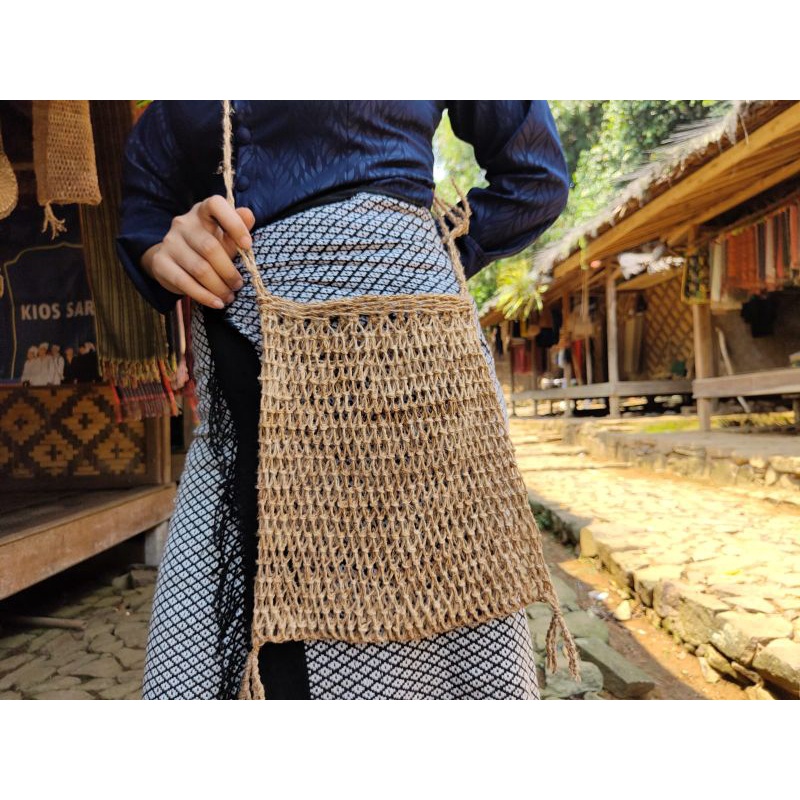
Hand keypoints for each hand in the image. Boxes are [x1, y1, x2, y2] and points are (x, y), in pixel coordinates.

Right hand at [141, 195, 255, 308]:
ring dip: (218, 287)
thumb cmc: (208, 245)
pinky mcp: (161, 263)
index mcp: (202, 211)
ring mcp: (170, 242)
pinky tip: (216, 303)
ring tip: (229, 296)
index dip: (234, 223)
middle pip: (210, 248)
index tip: (248, 245)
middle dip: (228, 271)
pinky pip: (184, 283)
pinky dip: (204, 296)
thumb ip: (237, 228)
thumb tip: (248, 215)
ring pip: (199, 269)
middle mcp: (183, 224)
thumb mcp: (224, 236)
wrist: (174, 260)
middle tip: (238, 285)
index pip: (216, 205)